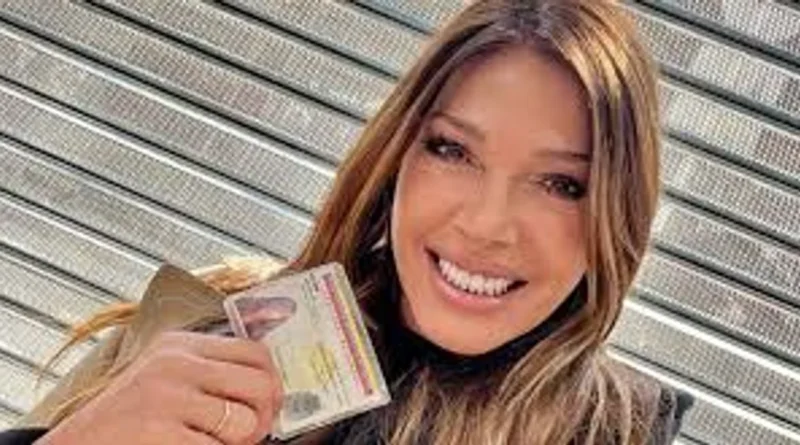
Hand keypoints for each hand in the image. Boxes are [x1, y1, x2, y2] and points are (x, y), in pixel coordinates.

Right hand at [37, 332, 282, 444]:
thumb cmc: (125, 418)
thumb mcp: (165, 376)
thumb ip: (209, 372)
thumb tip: (268, 389)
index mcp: (180, 345)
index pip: (256, 353)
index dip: (272, 383)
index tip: (268, 405)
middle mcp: (176, 363)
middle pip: (261, 386)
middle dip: (263, 418)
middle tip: (248, 435)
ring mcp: (166, 397)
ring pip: (244, 424)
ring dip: (235, 444)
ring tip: (208, 443)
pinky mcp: (158, 431)